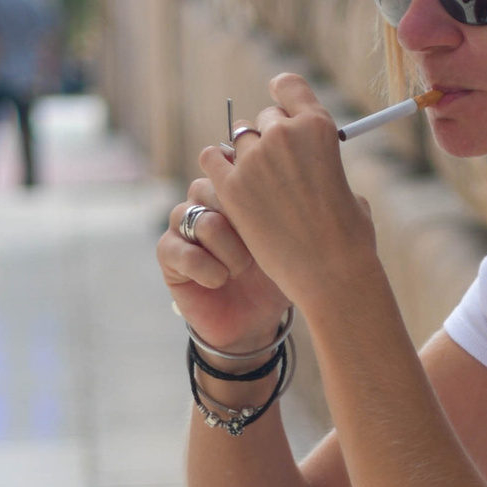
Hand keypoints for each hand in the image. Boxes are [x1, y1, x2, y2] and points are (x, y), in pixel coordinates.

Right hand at [156, 176, 292, 361]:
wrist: (256, 320)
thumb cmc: (277, 275)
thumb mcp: (291, 239)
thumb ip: (292, 206)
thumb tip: (317, 182)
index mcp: (234, 188)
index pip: (232, 166)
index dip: (252, 194)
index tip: (270, 223)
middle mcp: (205, 200)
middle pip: (213, 188)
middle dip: (241, 221)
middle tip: (259, 249)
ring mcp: (183, 225)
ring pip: (200, 220)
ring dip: (227, 248)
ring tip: (241, 269)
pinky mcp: (168, 254)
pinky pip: (178, 249)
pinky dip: (205, 268)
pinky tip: (219, 280)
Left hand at [200, 73, 379, 310]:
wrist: (330, 271)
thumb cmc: (348, 236)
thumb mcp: (348, 186)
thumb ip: (326, 164)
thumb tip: (314, 162)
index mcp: (318, 126)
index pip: (289, 86)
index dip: (282, 94)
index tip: (280, 106)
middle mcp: (283, 134)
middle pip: (263, 117)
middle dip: (268, 137)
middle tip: (275, 167)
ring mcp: (254, 160)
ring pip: (237, 138)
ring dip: (244, 154)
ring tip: (254, 182)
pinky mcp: (231, 187)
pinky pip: (212, 158)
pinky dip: (218, 167)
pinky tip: (228, 183)